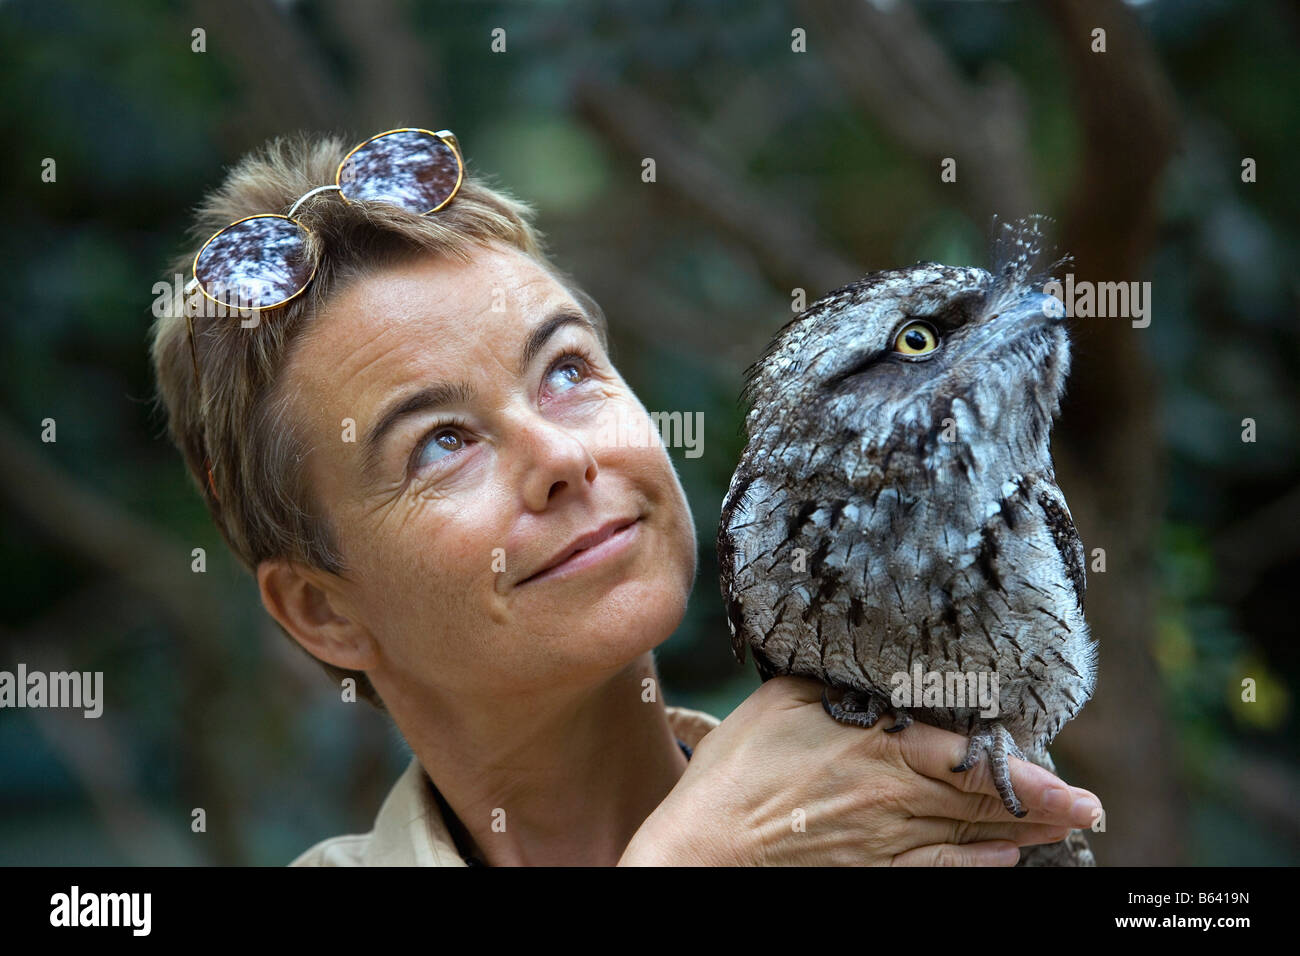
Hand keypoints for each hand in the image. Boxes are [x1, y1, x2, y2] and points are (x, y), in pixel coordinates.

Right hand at [621, 675, 1101, 865]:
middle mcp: (894, 799)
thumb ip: (839, 685)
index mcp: (879, 750)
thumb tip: (873, 670)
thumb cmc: (738, 768)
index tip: (1068, 777)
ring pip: (970, 839)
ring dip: (1023, 834)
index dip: (1025, 772)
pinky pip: (938, 872)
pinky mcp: (869, 871)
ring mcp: (885, 843)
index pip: (969, 761)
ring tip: (1066, 830)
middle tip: (1090, 808)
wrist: (708, 846)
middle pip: (982, 803)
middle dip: (1045, 806)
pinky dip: (978, 867)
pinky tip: (1005, 860)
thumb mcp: (783, 699)